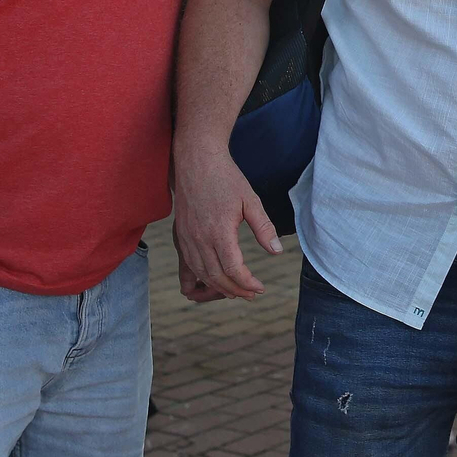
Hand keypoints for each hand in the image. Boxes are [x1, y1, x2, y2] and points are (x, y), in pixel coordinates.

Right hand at [172, 144, 280, 299]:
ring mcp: (186, 240)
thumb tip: (276, 252)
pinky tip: (209, 285)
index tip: (260, 288)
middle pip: (216, 277)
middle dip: (235, 290)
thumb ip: (264, 227)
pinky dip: (197, 280)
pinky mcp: (179, 237)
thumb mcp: (250, 200)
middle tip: (252, 294)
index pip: (233, 269)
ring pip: (200, 275)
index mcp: (219, 232)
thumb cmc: (226, 178)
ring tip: (235, 292)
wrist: (196, 161)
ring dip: (217, 289)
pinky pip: (186, 267)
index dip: (247, 283)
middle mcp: (199, 240)